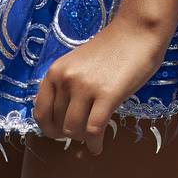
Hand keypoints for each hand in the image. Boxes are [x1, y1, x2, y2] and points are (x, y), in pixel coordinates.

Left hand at [33, 21, 170, 156]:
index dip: (49, 128)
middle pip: (58, 124)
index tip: (60, 133)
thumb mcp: (77, 63)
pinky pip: (94, 130)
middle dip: (69, 134)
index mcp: (55, 71)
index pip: (40, 112)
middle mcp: (65, 79)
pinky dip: (95, 143)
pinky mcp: (107, 95)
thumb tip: (61, 119)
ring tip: (92, 137)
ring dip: (82, 139)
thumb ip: (66, 85)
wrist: (137, 31)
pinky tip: (99, 146)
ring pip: (74, 130)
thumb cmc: (111, 48)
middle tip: (82, 134)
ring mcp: (85, 87)